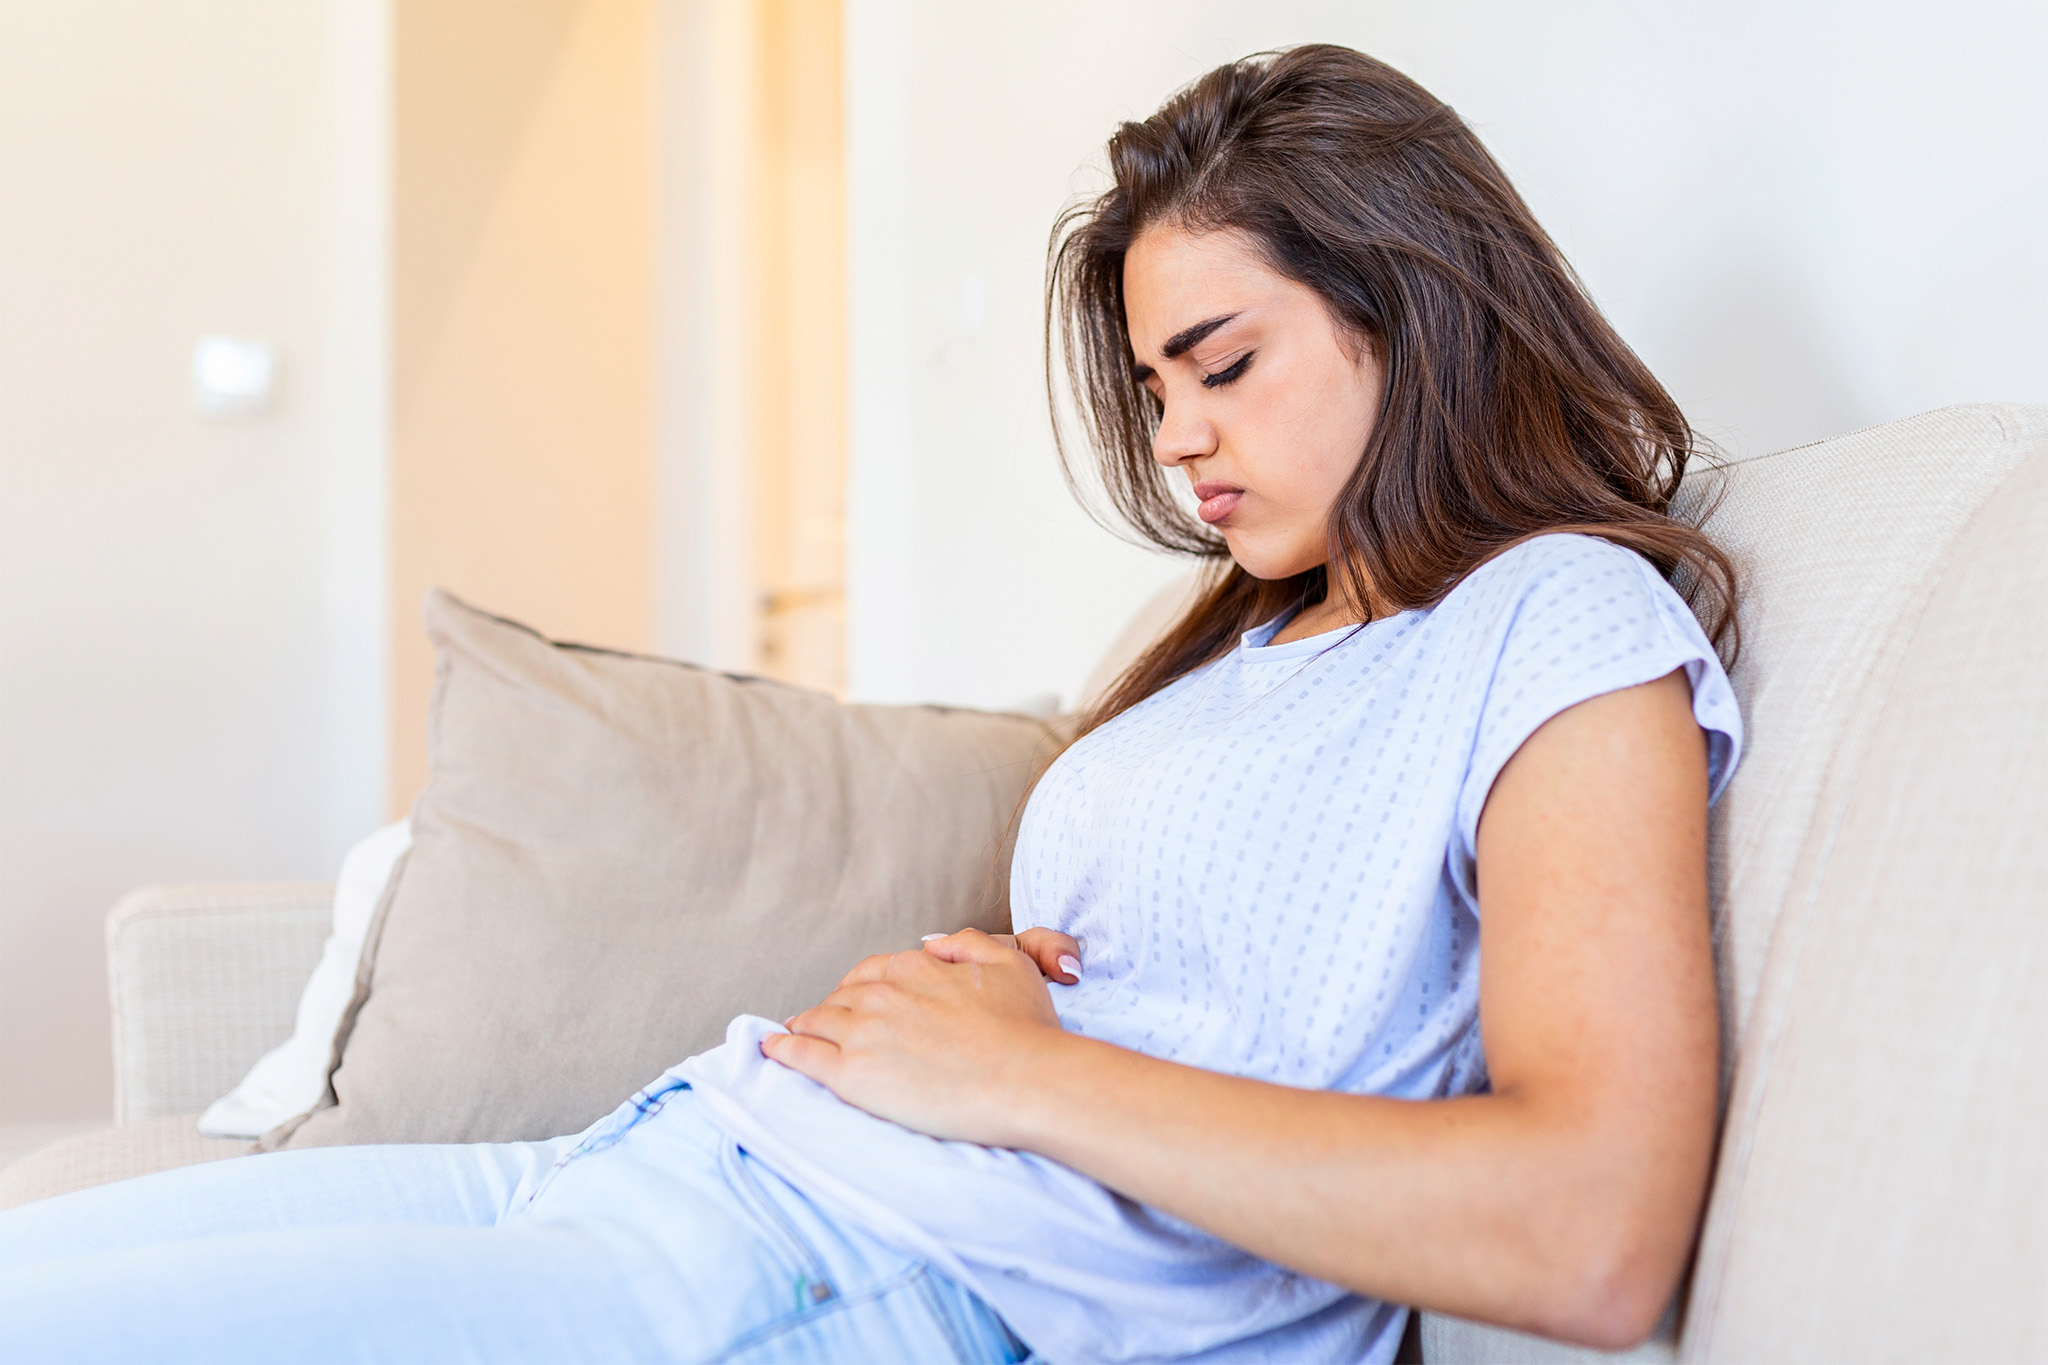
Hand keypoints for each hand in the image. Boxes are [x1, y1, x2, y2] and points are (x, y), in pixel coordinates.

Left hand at [759, 928, 1074, 1144]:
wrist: (1025, 1080)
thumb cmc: (1026, 1029)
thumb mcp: (1010, 964)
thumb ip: (969, 944)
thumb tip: (934, 942)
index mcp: (914, 967)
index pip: (870, 974)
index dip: (859, 989)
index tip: (856, 1002)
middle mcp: (882, 994)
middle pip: (840, 998)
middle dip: (832, 1010)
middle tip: (825, 1024)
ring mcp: (863, 1034)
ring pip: (817, 1023)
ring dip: (803, 1026)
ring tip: (792, 1035)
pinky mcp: (851, 1075)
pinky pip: (802, 1055)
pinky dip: (782, 1049)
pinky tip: (771, 1049)